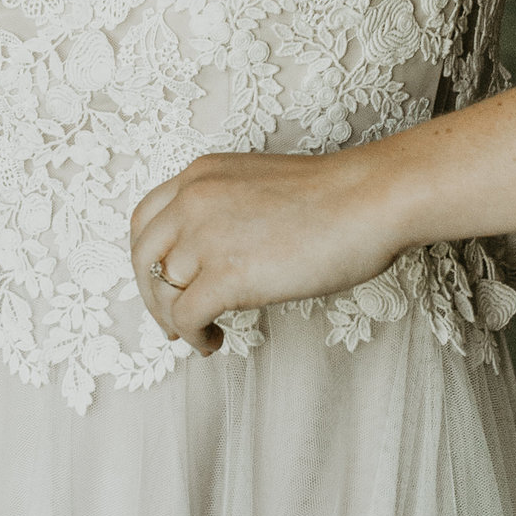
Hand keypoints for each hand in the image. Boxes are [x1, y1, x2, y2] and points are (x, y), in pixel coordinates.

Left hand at [130, 144, 407, 354]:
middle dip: (153, 295)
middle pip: (144, 258)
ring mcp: (205, 237)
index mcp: (200, 175)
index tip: (163, 282)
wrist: (371, 200)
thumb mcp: (259, 186)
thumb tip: (211, 257)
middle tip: (172, 322)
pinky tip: (215, 340)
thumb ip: (224, 210)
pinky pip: (185, 318)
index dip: (149, 258)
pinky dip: (194, 336)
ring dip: (180, 320)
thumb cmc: (335, 197)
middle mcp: (192, 200)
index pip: (145, 220)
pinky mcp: (225, 276)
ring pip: (164, 292)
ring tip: (209, 333)